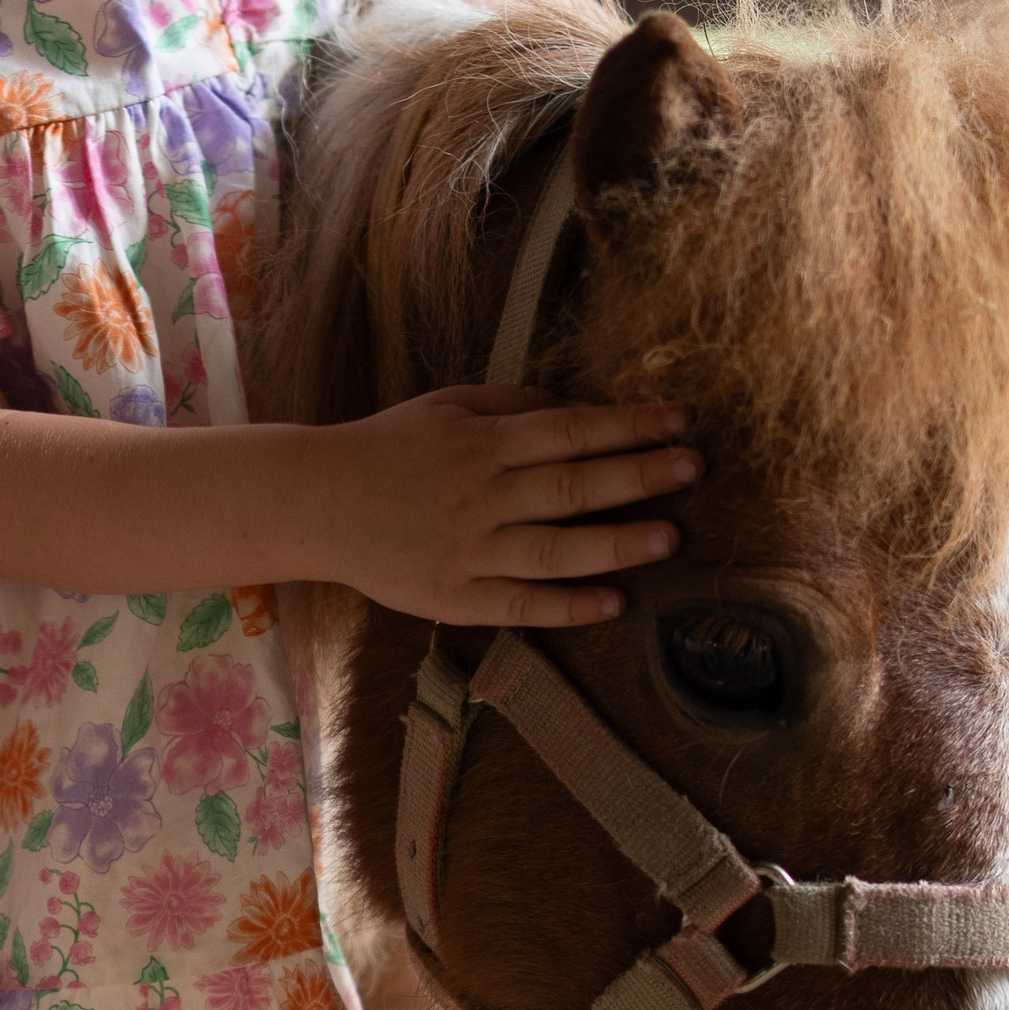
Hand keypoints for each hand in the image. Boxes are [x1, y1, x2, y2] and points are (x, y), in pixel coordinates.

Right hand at [308, 385, 697, 625]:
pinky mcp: (454, 598)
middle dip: (639, 476)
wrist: (314, 503)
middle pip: (572, 487)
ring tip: (671, 538)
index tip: (678, 421)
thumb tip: (577, 407)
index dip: (627, 426)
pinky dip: (568, 606)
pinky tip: (613, 603)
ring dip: (616, 544)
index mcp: (482, 444)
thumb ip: (511, 404)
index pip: (569, 432)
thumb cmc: (386, 448)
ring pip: (554, 550)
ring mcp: (469, 552)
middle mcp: (482, 497)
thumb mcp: (446, 407)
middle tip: (694, 468)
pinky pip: (520, 604)